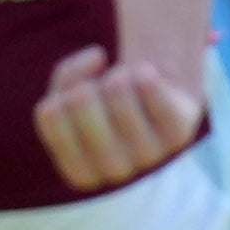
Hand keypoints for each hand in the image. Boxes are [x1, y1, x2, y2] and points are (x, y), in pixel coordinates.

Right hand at [33, 45, 203, 191]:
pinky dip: (142, 72)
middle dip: (86, 81)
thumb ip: (67, 75)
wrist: (157, 103)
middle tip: (99, 90)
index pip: (50, 116)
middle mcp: (114, 171)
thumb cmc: (104, 101)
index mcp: (81, 172)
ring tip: (125, 84)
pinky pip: (148, 85)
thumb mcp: (71, 90)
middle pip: (80, 99)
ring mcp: (150, 155)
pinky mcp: (179, 134)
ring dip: (117, 75)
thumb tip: (97, 58)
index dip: (57, 95)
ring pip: (116, 89)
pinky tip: (147, 80)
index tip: (72, 100)